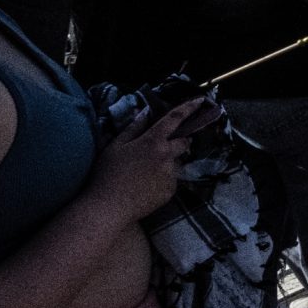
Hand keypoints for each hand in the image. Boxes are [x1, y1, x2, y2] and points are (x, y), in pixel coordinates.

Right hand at [90, 96, 218, 221]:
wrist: (109, 207)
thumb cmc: (107, 174)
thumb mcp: (114, 147)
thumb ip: (132, 128)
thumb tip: (145, 112)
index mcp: (153, 141)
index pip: (175, 119)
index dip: (188, 108)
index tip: (201, 100)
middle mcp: (167, 155)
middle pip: (183, 142)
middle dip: (179, 141)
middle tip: (161, 148)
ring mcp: (171, 174)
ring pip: (175, 163)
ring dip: (167, 164)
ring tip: (145, 174)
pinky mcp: (171, 190)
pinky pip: (171, 181)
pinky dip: (163, 180)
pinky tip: (145, 187)